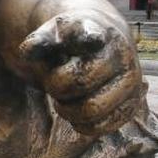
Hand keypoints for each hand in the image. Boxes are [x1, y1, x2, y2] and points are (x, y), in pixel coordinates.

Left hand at [18, 10, 141, 131]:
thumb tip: (26, 51)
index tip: (91, 39)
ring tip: (64, 97)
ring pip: (91, 110)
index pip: (93, 34)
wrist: (104, 41)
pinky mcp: (131, 105)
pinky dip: (81, 125)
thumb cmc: (71, 40)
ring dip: (68, 109)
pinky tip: (77, 110)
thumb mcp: (53, 33)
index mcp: (97, 30)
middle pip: (78, 82)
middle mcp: (120, 54)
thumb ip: (39, 40)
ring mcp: (130, 81)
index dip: (90, 38)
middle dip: (57, 87)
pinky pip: (99, 127)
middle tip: (54, 81)